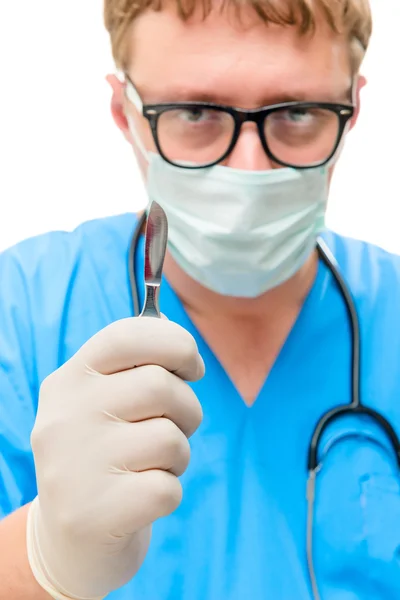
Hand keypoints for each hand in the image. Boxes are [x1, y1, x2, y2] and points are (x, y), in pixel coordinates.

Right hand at [28, 316, 203, 599]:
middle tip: (176, 426)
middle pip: (160, 386)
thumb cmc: (105, 456)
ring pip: (170, 439)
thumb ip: (136, 366)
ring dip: (178, 455)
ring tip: (151, 466)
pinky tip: (141, 499)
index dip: (175, 343)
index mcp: (68, 380)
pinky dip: (169, 493)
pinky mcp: (93, 513)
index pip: (127, 335)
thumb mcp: (103, 403)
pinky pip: (168, 489)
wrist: (70, 540)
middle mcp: (63, 417)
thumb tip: (179, 337)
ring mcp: (74, 466)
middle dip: (187, 408)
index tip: (192, 367)